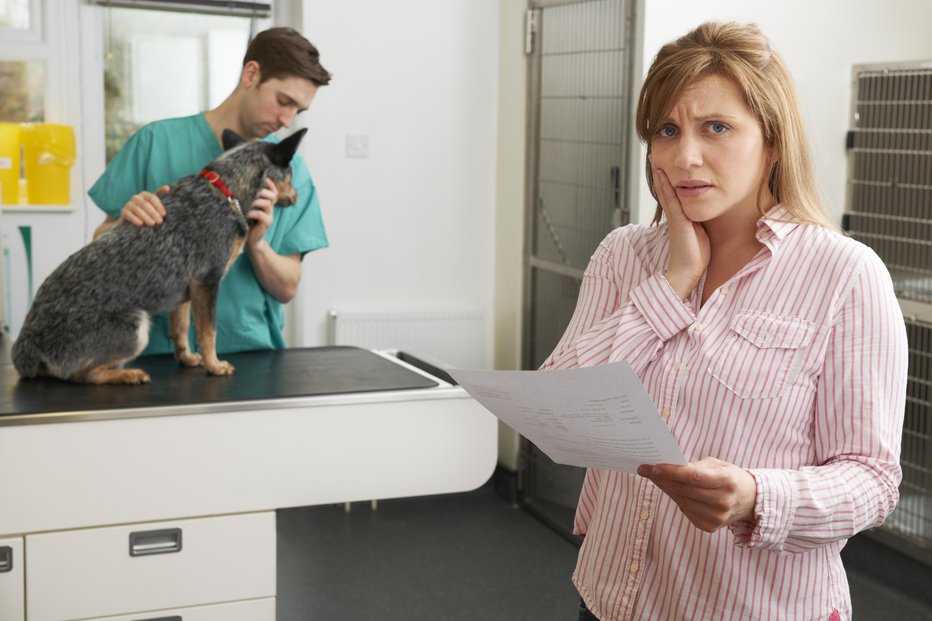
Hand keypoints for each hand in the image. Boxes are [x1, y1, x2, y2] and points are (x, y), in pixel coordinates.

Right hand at [121, 185, 168, 226]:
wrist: (132, 220)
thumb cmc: (147, 212)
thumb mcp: (154, 204)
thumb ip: (160, 195)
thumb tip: (167, 187)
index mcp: (145, 194)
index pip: (152, 198)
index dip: (158, 206)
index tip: (164, 214)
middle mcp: (136, 198)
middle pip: (145, 204)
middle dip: (153, 213)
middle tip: (160, 221)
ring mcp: (129, 204)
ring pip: (137, 209)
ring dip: (146, 217)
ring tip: (152, 223)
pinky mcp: (124, 211)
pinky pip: (128, 214)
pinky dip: (134, 219)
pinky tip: (140, 224)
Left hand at [246, 178, 277, 248]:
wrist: (249, 239)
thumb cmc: (246, 222)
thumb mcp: (247, 209)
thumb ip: (248, 200)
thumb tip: (238, 188)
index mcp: (266, 204)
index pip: (273, 192)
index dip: (271, 185)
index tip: (265, 179)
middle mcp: (270, 209)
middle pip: (271, 196)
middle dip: (262, 192)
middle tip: (251, 193)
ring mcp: (269, 216)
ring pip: (267, 203)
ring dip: (255, 202)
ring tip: (247, 204)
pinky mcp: (267, 223)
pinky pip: (261, 214)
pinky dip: (252, 213)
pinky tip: (246, 215)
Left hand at [637, 457, 756, 532]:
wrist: (749, 500)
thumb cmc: (729, 477)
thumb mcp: (717, 465)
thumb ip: (694, 466)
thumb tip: (666, 468)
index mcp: (727, 481)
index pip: (693, 476)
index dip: (671, 472)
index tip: (653, 466)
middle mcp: (723, 501)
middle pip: (684, 489)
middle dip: (662, 478)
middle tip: (646, 469)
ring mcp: (717, 517)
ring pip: (682, 501)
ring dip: (667, 488)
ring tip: (656, 477)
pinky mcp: (709, 527)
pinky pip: (686, 511)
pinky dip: (677, 499)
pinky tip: (672, 490)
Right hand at [651, 161, 709, 299]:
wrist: (688, 270)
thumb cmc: (696, 255)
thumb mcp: (700, 233)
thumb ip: (700, 222)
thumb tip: (706, 212)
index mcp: (680, 217)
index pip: (671, 194)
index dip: (667, 180)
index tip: (663, 167)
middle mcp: (674, 215)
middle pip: (664, 190)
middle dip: (660, 173)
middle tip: (654, 158)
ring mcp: (674, 216)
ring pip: (665, 191)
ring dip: (659, 175)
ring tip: (654, 160)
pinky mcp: (677, 220)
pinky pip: (670, 198)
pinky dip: (665, 185)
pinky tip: (661, 174)